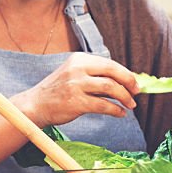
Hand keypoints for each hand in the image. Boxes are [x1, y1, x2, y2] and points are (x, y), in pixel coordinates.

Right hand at [12, 53, 138, 127]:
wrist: (35, 105)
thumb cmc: (57, 92)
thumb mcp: (73, 75)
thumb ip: (94, 76)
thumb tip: (123, 82)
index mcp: (79, 59)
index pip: (109, 63)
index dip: (125, 73)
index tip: (134, 83)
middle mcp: (77, 69)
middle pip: (112, 72)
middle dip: (129, 82)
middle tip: (136, 92)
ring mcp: (76, 85)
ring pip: (110, 88)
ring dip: (125, 97)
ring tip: (130, 105)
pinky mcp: (76, 102)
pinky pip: (103, 105)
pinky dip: (115, 110)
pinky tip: (120, 113)